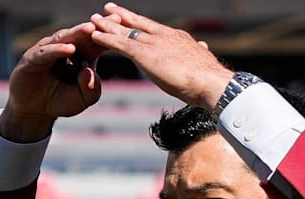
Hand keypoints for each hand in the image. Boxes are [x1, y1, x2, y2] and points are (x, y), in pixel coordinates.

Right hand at [0, 20, 110, 141]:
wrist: (36, 111)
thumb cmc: (61, 101)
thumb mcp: (83, 99)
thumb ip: (91, 89)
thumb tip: (89, 72)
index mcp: (82, 54)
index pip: (97, 41)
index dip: (109, 35)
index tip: (125, 28)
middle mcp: (66, 48)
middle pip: (83, 35)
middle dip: (97, 27)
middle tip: (113, 20)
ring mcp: (49, 50)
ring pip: (65, 39)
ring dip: (78, 33)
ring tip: (91, 29)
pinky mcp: (33, 58)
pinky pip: (47, 52)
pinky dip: (58, 50)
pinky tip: (70, 49)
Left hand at [90, 3, 233, 108]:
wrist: (211, 83)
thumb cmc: (211, 79)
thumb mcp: (204, 61)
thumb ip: (199, 52)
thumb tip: (204, 47)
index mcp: (178, 38)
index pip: (154, 28)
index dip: (141, 23)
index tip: (132, 18)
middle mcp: (164, 36)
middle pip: (138, 23)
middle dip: (121, 16)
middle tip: (108, 9)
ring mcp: (154, 44)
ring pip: (125, 31)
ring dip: (107, 26)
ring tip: (93, 20)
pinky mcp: (145, 55)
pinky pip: (120, 44)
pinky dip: (106, 39)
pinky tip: (94, 35)